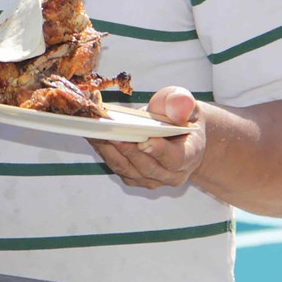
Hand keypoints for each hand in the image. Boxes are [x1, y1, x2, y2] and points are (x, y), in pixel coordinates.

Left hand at [88, 87, 205, 190]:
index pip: (176, 159)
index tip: (144, 141)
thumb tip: (178, 105)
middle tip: (108, 132)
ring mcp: (152, 179)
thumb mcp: (185, 102)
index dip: (160, 151)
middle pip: (146, 166)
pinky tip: (91, 134)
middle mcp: (171, 174)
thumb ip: (181, 102)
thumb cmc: (180, 115)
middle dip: (126, 148)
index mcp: (190, 155)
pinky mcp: (134, 177)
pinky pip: (116, 166)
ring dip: (108, 150)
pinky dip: (103, 150)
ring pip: (127, 168)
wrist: (178, 133)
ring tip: (93, 131)